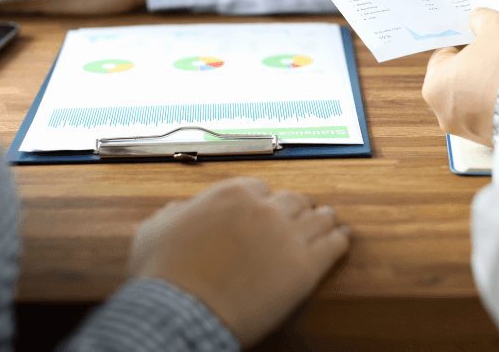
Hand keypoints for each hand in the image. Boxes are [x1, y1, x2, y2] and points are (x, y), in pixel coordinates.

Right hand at [130, 178, 349, 346]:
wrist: (181, 311)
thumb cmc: (164, 274)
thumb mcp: (155, 230)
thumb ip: (174, 212)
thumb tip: (181, 210)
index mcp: (232, 194)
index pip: (259, 188)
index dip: (262, 200)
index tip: (264, 210)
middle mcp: (265, 208)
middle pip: (293, 199)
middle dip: (294, 207)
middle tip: (299, 215)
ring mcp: (289, 235)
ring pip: (319, 216)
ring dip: (323, 218)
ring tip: (330, 221)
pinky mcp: (307, 266)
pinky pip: (334, 244)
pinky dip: (340, 239)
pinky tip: (343, 239)